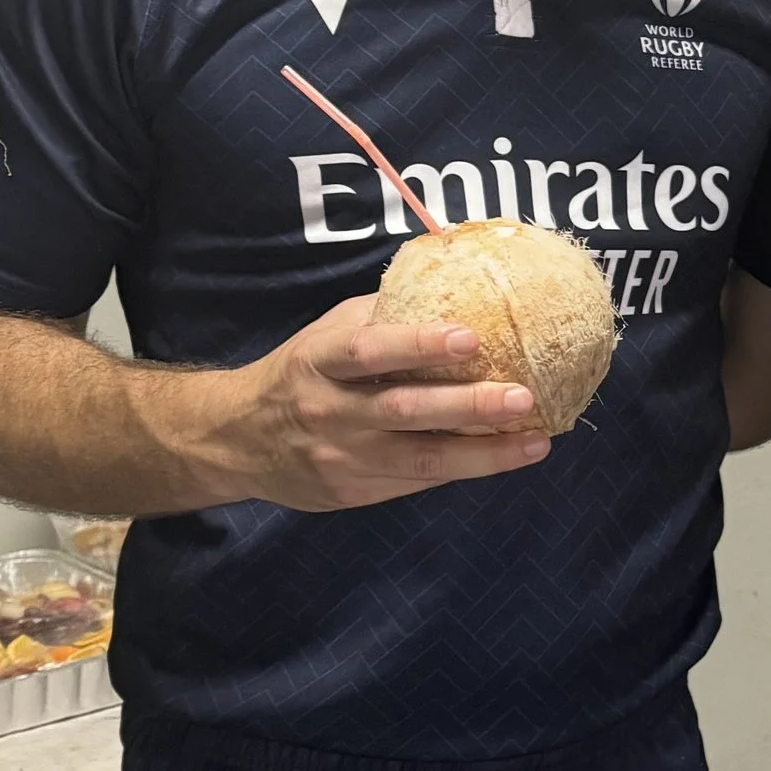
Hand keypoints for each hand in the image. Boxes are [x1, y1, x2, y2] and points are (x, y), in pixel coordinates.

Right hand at [222, 295, 550, 510]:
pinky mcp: (353, 493)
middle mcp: (330, 411)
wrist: (234, 440)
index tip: (471, 336)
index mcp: (320, 362)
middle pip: (405, 411)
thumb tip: (453, 276)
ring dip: (484, 454)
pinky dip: (464, 470)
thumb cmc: (299, 374)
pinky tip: (505, 458)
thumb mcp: (326, 335)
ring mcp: (342, 458)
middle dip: (469, 405)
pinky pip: (416, 481)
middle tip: (523, 397)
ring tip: (535, 441)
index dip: (419, 344)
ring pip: (421, 460)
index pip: (370, 351)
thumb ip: (381, 315)